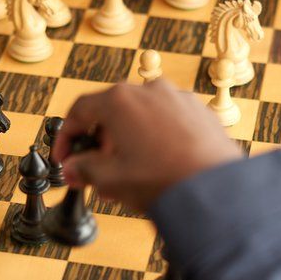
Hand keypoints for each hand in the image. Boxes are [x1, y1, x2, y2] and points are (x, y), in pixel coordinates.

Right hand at [51, 80, 242, 211]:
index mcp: (120, 100)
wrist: (216, 189)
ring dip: (128, 142)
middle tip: (95, 171)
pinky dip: (155, 139)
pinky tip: (157, 166)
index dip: (66, 137)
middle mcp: (148, 90)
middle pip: (111, 112)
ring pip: (140, 117)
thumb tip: (73, 169)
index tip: (64, 158)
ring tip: (128, 174)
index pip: (79, 111)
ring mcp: (177, 98)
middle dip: (99, 143)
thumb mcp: (111, 179)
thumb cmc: (165, 180)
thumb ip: (83, 170)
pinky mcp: (199, 112)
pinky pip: (167, 122)